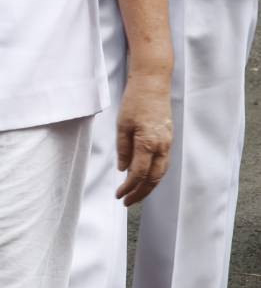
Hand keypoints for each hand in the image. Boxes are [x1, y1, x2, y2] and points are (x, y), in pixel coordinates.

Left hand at [114, 70, 172, 205]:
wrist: (153, 84)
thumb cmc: (134, 102)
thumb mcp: (122, 124)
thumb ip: (123, 149)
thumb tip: (123, 170)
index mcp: (148, 144)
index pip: (138, 174)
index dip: (128, 188)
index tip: (119, 195)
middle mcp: (162, 147)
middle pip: (153, 179)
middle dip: (140, 193)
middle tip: (127, 202)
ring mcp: (167, 144)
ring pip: (161, 173)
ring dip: (149, 187)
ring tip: (135, 195)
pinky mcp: (168, 140)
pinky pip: (163, 164)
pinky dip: (155, 176)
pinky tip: (146, 179)